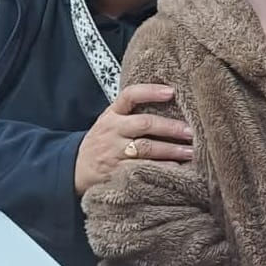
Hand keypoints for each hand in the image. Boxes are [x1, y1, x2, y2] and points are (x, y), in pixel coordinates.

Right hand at [74, 83, 192, 194]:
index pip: (130, 95)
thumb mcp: (110, 120)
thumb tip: (169, 100)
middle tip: (191, 131)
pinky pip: (142, 171)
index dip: (150, 92)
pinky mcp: (117, 174)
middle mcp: (113, 131)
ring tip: (191, 152)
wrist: (75, 169)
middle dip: (170, 127)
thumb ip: (131, 112)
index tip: (171, 91)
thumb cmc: (102, 141)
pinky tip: (176, 170)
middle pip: (144, 124)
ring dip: (171, 150)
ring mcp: (114, 153)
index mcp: (112, 114)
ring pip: (146, 149)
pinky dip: (160, 170)